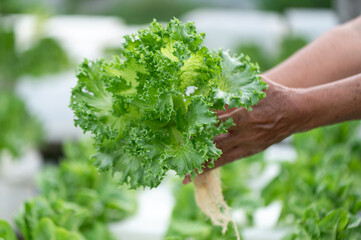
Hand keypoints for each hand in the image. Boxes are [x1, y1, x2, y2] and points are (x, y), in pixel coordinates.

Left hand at [183, 77, 304, 183]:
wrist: (297, 112)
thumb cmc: (274, 94)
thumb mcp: (255, 84)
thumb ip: (233, 84)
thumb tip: (210, 79)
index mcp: (243, 114)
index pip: (214, 121)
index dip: (196, 126)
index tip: (178, 130)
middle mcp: (244, 132)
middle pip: (213, 142)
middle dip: (194, 149)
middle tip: (172, 156)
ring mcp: (247, 144)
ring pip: (219, 157)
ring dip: (201, 165)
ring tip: (182, 174)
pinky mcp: (250, 151)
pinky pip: (228, 161)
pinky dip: (213, 167)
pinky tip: (199, 174)